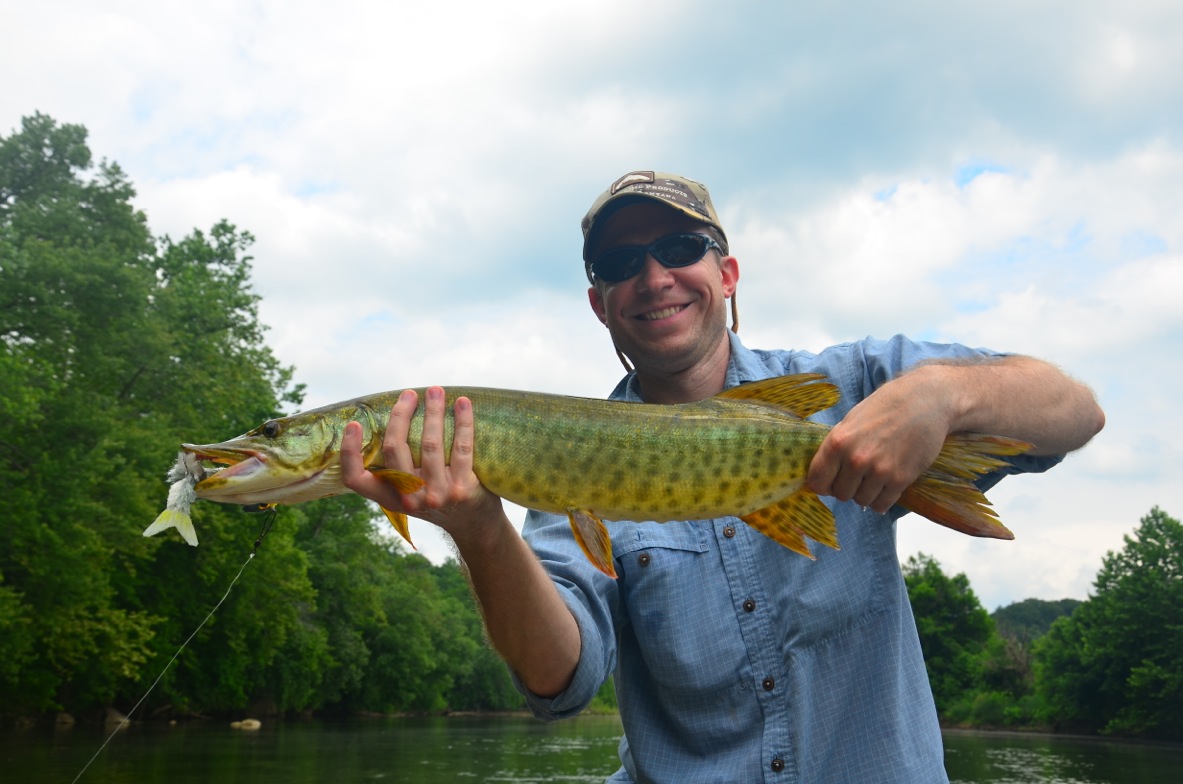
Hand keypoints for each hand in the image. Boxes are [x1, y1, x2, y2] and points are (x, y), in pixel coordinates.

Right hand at [340, 386, 502, 535]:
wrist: (474, 525)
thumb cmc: (438, 497)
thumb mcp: (410, 492)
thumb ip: (398, 467)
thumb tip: (392, 419)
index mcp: (390, 498)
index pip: (356, 480)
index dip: (349, 453)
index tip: (353, 424)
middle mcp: (409, 498)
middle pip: (394, 448)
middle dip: (400, 415)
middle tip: (409, 394)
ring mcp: (436, 495)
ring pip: (429, 444)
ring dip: (433, 411)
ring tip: (435, 391)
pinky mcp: (463, 489)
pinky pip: (462, 447)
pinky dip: (463, 422)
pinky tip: (463, 404)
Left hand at [806, 368, 953, 512]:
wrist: (926, 401)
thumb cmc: (886, 407)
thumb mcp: (851, 421)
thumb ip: (837, 447)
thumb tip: (823, 473)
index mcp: (838, 442)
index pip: (817, 482)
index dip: (823, 484)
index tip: (831, 481)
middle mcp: (856, 459)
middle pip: (840, 494)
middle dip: (847, 487)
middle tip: (858, 475)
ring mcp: (880, 471)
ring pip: (861, 501)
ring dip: (866, 493)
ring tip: (874, 476)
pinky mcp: (901, 479)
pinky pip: (882, 504)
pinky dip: (882, 499)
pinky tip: (886, 486)